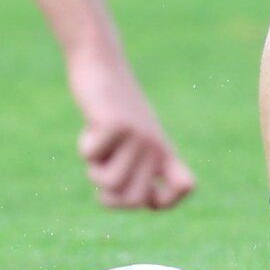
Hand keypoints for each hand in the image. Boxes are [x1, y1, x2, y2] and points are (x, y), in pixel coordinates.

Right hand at [66, 44, 195, 210]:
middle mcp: (156, 145)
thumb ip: (139, 172)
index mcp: (163, 151)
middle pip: (133, 201)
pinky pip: (92, 156)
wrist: (102, 66)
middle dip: (109, 195)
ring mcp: (139, 134)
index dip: (163, 202)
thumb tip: (143, 203)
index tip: (141, 195)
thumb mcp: (132, 143)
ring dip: (93, 169)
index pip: (185, 187)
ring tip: (99, 144)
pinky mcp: (118, 123)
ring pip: (110, 184)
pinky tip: (93, 125)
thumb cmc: (112, 112)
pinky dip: (85, 145)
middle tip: (103, 167)